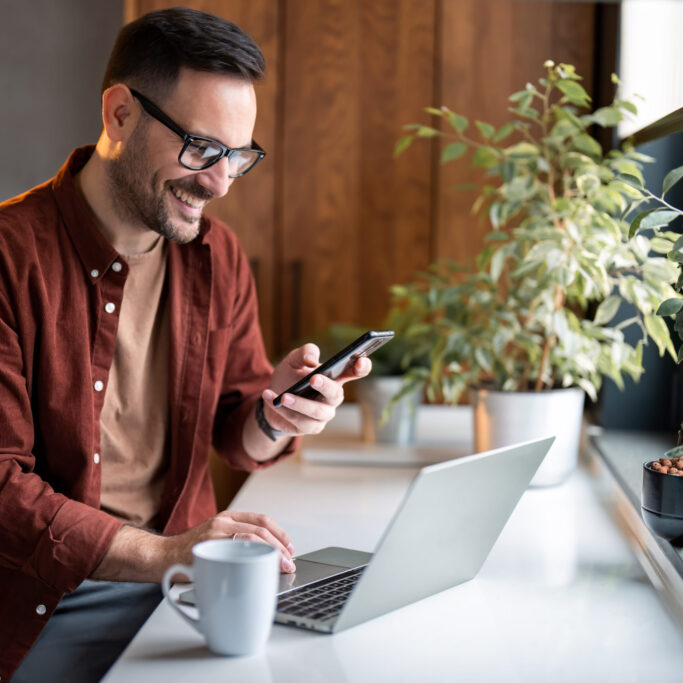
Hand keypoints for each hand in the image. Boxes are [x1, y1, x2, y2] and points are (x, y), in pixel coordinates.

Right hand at [163, 510, 296, 572]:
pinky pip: (235, 550)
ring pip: (252, 538)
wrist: (161, 556)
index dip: (280, 533)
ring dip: (270, 553)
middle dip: (279, 547)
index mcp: (228, 517)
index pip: (261, 519)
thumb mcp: (217, 539)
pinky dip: (251, 559)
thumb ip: (236, 542)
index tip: (290, 547)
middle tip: (288, 562)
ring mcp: (215, 533)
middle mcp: (223, 521)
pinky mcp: (208, 547)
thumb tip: (266, 557)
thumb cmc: (191, 552)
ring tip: (280, 567)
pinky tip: (259, 568)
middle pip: (261, 530)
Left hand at [262, 343, 371, 436]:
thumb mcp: (293, 359)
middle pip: (336, 394)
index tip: (361, 360)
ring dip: (300, 404)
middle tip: (313, 378)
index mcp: (334, 378)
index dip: (362, 367)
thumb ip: (305, 352)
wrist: (271, 399)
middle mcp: (332, 397)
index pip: (354, 372)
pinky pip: (300, 421)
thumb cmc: (288, 377)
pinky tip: (271, 398)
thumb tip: (312, 360)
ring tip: (284, 396)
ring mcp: (323, 414)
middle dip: (326, 387)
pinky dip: (283, 410)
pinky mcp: (310, 428)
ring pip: (317, 412)